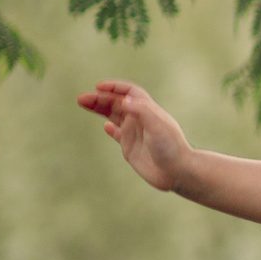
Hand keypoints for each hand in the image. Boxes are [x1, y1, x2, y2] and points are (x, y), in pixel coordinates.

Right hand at [78, 79, 194, 192]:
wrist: (178, 173)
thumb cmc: (171, 147)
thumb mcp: (158, 125)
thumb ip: (142, 110)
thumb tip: (124, 100)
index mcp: (148, 111)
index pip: (130, 92)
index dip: (115, 87)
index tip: (99, 87)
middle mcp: (140, 120)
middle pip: (117, 103)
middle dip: (100, 98)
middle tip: (82, 98)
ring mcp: (135, 134)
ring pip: (114, 116)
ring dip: (99, 108)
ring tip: (83, 102)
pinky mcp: (131, 148)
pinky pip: (119, 135)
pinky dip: (111, 129)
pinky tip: (106, 126)